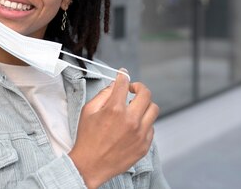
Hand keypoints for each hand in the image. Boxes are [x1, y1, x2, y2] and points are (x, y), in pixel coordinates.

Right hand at [68, 71, 158, 188]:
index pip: (124, 83)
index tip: (123, 74)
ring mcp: (140, 134)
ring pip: (153, 109)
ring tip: (135, 108)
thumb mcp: (88, 111)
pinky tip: (134, 125)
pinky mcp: (144, 145)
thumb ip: (103, 94)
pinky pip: (151, 127)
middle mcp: (130, 120)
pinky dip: (144, 122)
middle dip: (138, 87)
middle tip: (133, 90)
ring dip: (144, 105)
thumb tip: (115, 84)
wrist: (90, 165)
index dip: (123, 75)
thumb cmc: (87, 138)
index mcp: (114, 110)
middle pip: (145, 93)